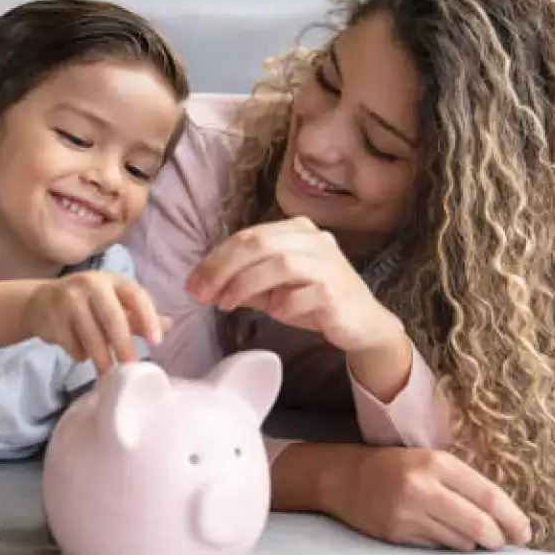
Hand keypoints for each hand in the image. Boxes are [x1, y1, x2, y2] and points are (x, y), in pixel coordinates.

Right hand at [25, 272, 169, 374]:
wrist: (40, 302)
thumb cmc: (87, 303)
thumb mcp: (113, 303)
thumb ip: (138, 315)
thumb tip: (168, 326)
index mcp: (112, 280)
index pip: (136, 296)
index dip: (148, 319)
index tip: (156, 342)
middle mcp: (91, 285)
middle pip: (112, 319)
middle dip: (123, 346)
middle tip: (130, 367)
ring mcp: (69, 300)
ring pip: (91, 335)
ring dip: (102, 358)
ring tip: (108, 373)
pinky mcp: (52, 318)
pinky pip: (72, 344)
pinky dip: (80, 355)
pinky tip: (82, 353)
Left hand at [186, 216, 391, 353]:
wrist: (362, 323)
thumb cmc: (314, 302)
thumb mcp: (274, 289)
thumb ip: (244, 282)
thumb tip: (204, 285)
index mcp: (296, 230)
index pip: (248, 236)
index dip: (215, 259)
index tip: (192, 284)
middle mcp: (314, 239)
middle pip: (259, 243)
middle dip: (223, 268)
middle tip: (202, 294)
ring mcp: (328, 262)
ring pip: (279, 263)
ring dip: (246, 284)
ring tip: (227, 305)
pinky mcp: (337, 289)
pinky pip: (304, 292)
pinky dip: (283, 302)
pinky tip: (275, 313)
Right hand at [322, 446, 531, 551]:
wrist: (345, 477)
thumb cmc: (396, 466)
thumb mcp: (430, 460)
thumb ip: (464, 483)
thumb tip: (505, 517)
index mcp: (437, 463)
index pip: (489, 496)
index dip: (513, 519)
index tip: (525, 533)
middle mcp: (423, 488)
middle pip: (479, 526)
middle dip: (497, 539)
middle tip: (500, 541)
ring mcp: (408, 513)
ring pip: (461, 543)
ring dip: (472, 544)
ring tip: (467, 535)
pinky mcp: (397, 534)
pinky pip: (437, 548)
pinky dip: (446, 545)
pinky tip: (439, 533)